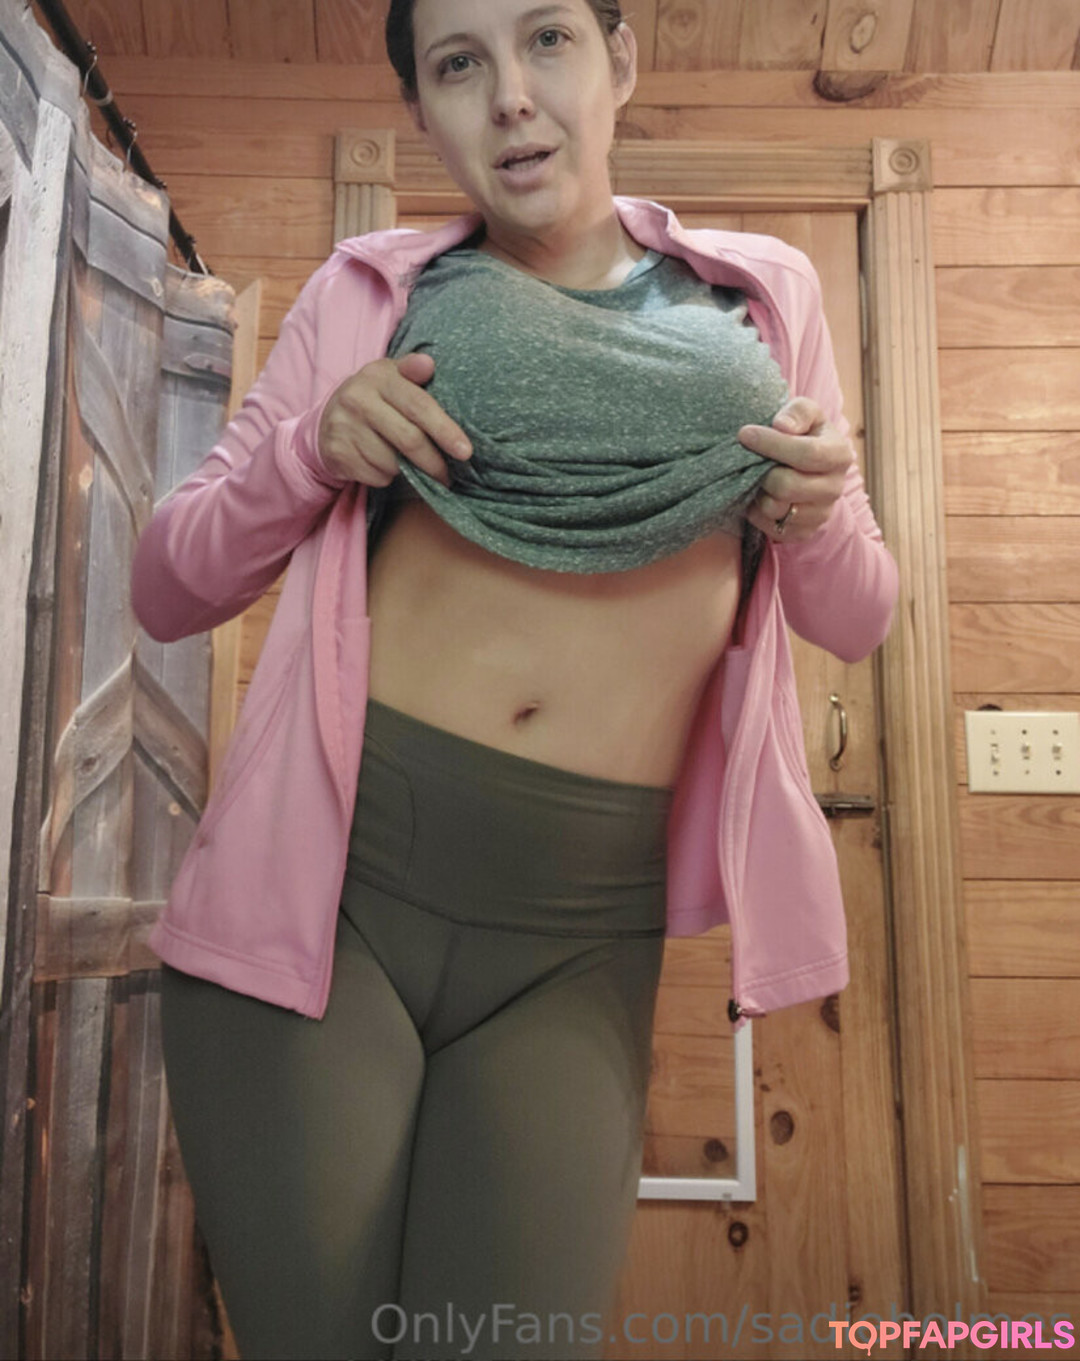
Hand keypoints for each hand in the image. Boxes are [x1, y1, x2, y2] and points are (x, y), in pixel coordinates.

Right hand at [317, 351, 471, 488]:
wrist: (327, 419)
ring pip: (392, 463)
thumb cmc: (374, 398)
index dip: (445, 430)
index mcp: (378, 377)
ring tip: (407, 462)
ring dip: (408, 470)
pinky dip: (387, 477)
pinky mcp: (337, 452)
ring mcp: (344, 427)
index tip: (465, 451)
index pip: (419, 405)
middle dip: (434, 462)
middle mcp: (358, 399)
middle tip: (447, 475)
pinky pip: (376, 476)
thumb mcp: (391, 377)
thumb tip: (429, 364)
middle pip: (409, 440)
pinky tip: (383, 465)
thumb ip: (412, 370)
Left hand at [739, 397, 853, 542]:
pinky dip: (757, 512)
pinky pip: (771, 528)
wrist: (808, 469)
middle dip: (761, 472)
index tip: (745, 434)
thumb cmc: (804, 435)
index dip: (772, 444)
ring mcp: (821, 514)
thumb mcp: (806, 413)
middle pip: (787, 486)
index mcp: (839, 455)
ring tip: (757, 477)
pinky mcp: (804, 532)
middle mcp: (834, 488)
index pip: (807, 454)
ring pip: (775, 509)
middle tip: (749, 459)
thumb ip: (797, 412)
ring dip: (758, 492)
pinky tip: (760, 495)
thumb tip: (781, 425)